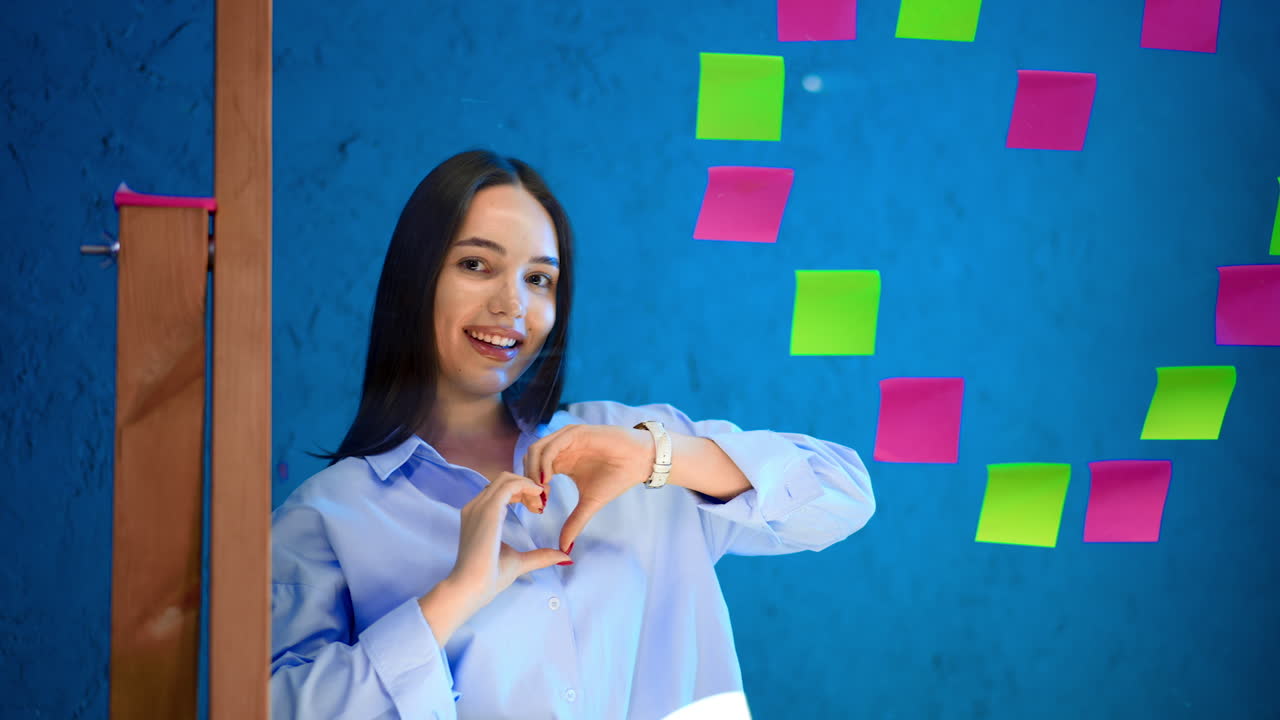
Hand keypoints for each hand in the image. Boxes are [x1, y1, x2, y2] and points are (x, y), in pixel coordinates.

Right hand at [446, 471, 572, 611]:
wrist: (471, 587)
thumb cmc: (489, 577)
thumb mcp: (519, 562)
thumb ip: (539, 556)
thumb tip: (565, 557)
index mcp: (478, 515)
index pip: (499, 491)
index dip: (521, 492)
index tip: (537, 507)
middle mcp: (476, 506)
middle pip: (504, 480)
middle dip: (526, 486)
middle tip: (541, 504)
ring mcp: (480, 506)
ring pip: (506, 478)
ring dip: (528, 485)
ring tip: (540, 503)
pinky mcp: (488, 510)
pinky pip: (509, 485)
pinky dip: (526, 485)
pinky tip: (538, 496)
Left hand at [523, 424, 654, 552]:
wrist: (640, 462)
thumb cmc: (616, 478)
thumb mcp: (590, 503)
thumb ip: (575, 522)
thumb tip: (564, 549)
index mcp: (560, 462)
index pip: (533, 472)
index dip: (530, 491)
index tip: (539, 510)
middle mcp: (560, 448)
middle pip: (529, 460)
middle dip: (527, 482)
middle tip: (538, 503)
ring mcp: (566, 439)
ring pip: (536, 450)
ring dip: (533, 471)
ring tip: (541, 493)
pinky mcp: (576, 433)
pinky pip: (552, 445)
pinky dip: (545, 461)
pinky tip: (547, 479)